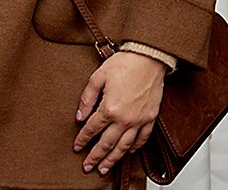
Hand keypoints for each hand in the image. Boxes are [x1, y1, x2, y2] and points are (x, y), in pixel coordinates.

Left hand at [73, 51, 166, 175]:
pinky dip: (133, 148)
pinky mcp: (151, 119)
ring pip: (124, 147)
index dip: (83, 139)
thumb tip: (79, 117)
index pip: (92, 129)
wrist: (148, 59)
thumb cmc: (123, 64)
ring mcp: (139, 121)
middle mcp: (125, 119)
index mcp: (109, 108)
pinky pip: (142, 139)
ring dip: (113, 159)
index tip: (76, 147)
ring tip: (104, 169)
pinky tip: (126, 153)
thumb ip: (86, 99)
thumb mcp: (97, 78)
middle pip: (107, 143)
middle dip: (95, 157)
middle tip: (87, 167)